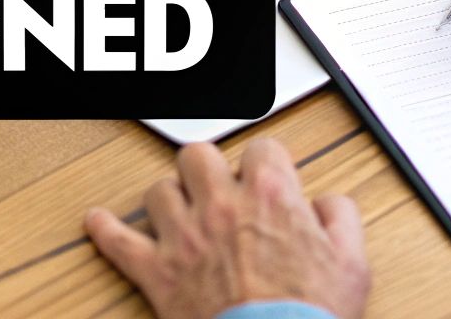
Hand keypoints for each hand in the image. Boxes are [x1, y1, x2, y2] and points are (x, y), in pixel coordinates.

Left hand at [84, 139, 369, 318]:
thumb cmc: (309, 317)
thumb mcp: (352, 265)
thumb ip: (341, 220)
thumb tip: (328, 205)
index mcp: (270, 196)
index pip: (262, 148)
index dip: (267, 164)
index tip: (267, 178)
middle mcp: (221, 206)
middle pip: (198, 156)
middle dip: (208, 169)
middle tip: (217, 188)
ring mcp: (184, 237)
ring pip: (158, 190)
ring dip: (169, 199)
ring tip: (179, 211)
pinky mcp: (157, 273)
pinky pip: (118, 241)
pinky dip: (106, 230)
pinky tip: (99, 221)